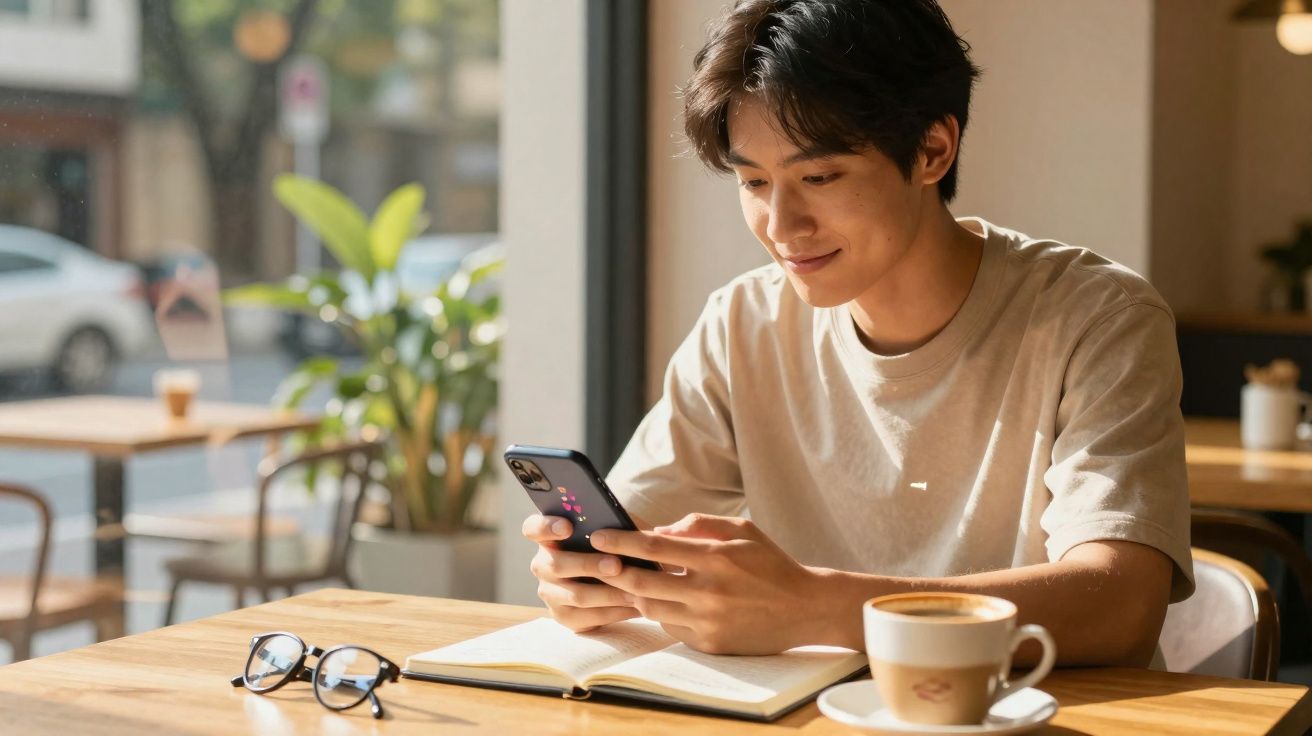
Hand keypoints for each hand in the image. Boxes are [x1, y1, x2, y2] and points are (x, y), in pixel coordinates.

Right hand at [521, 514, 639, 631]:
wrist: (609, 583)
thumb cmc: (608, 547)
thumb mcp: (605, 534)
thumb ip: (605, 526)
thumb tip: (623, 525)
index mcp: (546, 537)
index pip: (533, 528)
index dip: (546, 527)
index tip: (568, 526)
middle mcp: (542, 565)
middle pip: (557, 565)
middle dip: (589, 565)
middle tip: (616, 564)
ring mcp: (550, 593)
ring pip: (576, 595)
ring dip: (607, 592)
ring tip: (634, 589)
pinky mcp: (563, 616)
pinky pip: (588, 617)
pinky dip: (613, 611)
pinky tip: (634, 605)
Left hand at [590, 513, 824, 654]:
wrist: (805, 608)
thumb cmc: (770, 563)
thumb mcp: (741, 530)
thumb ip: (697, 525)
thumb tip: (657, 532)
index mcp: (715, 558)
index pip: (654, 548)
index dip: (620, 542)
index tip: (598, 536)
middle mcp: (709, 592)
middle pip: (642, 583)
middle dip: (614, 571)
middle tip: (597, 562)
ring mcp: (708, 622)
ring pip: (651, 608)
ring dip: (633, 594)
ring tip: (625, 580)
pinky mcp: (710, 644)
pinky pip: (670, 628)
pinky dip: (661, 613)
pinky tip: (661, 601)